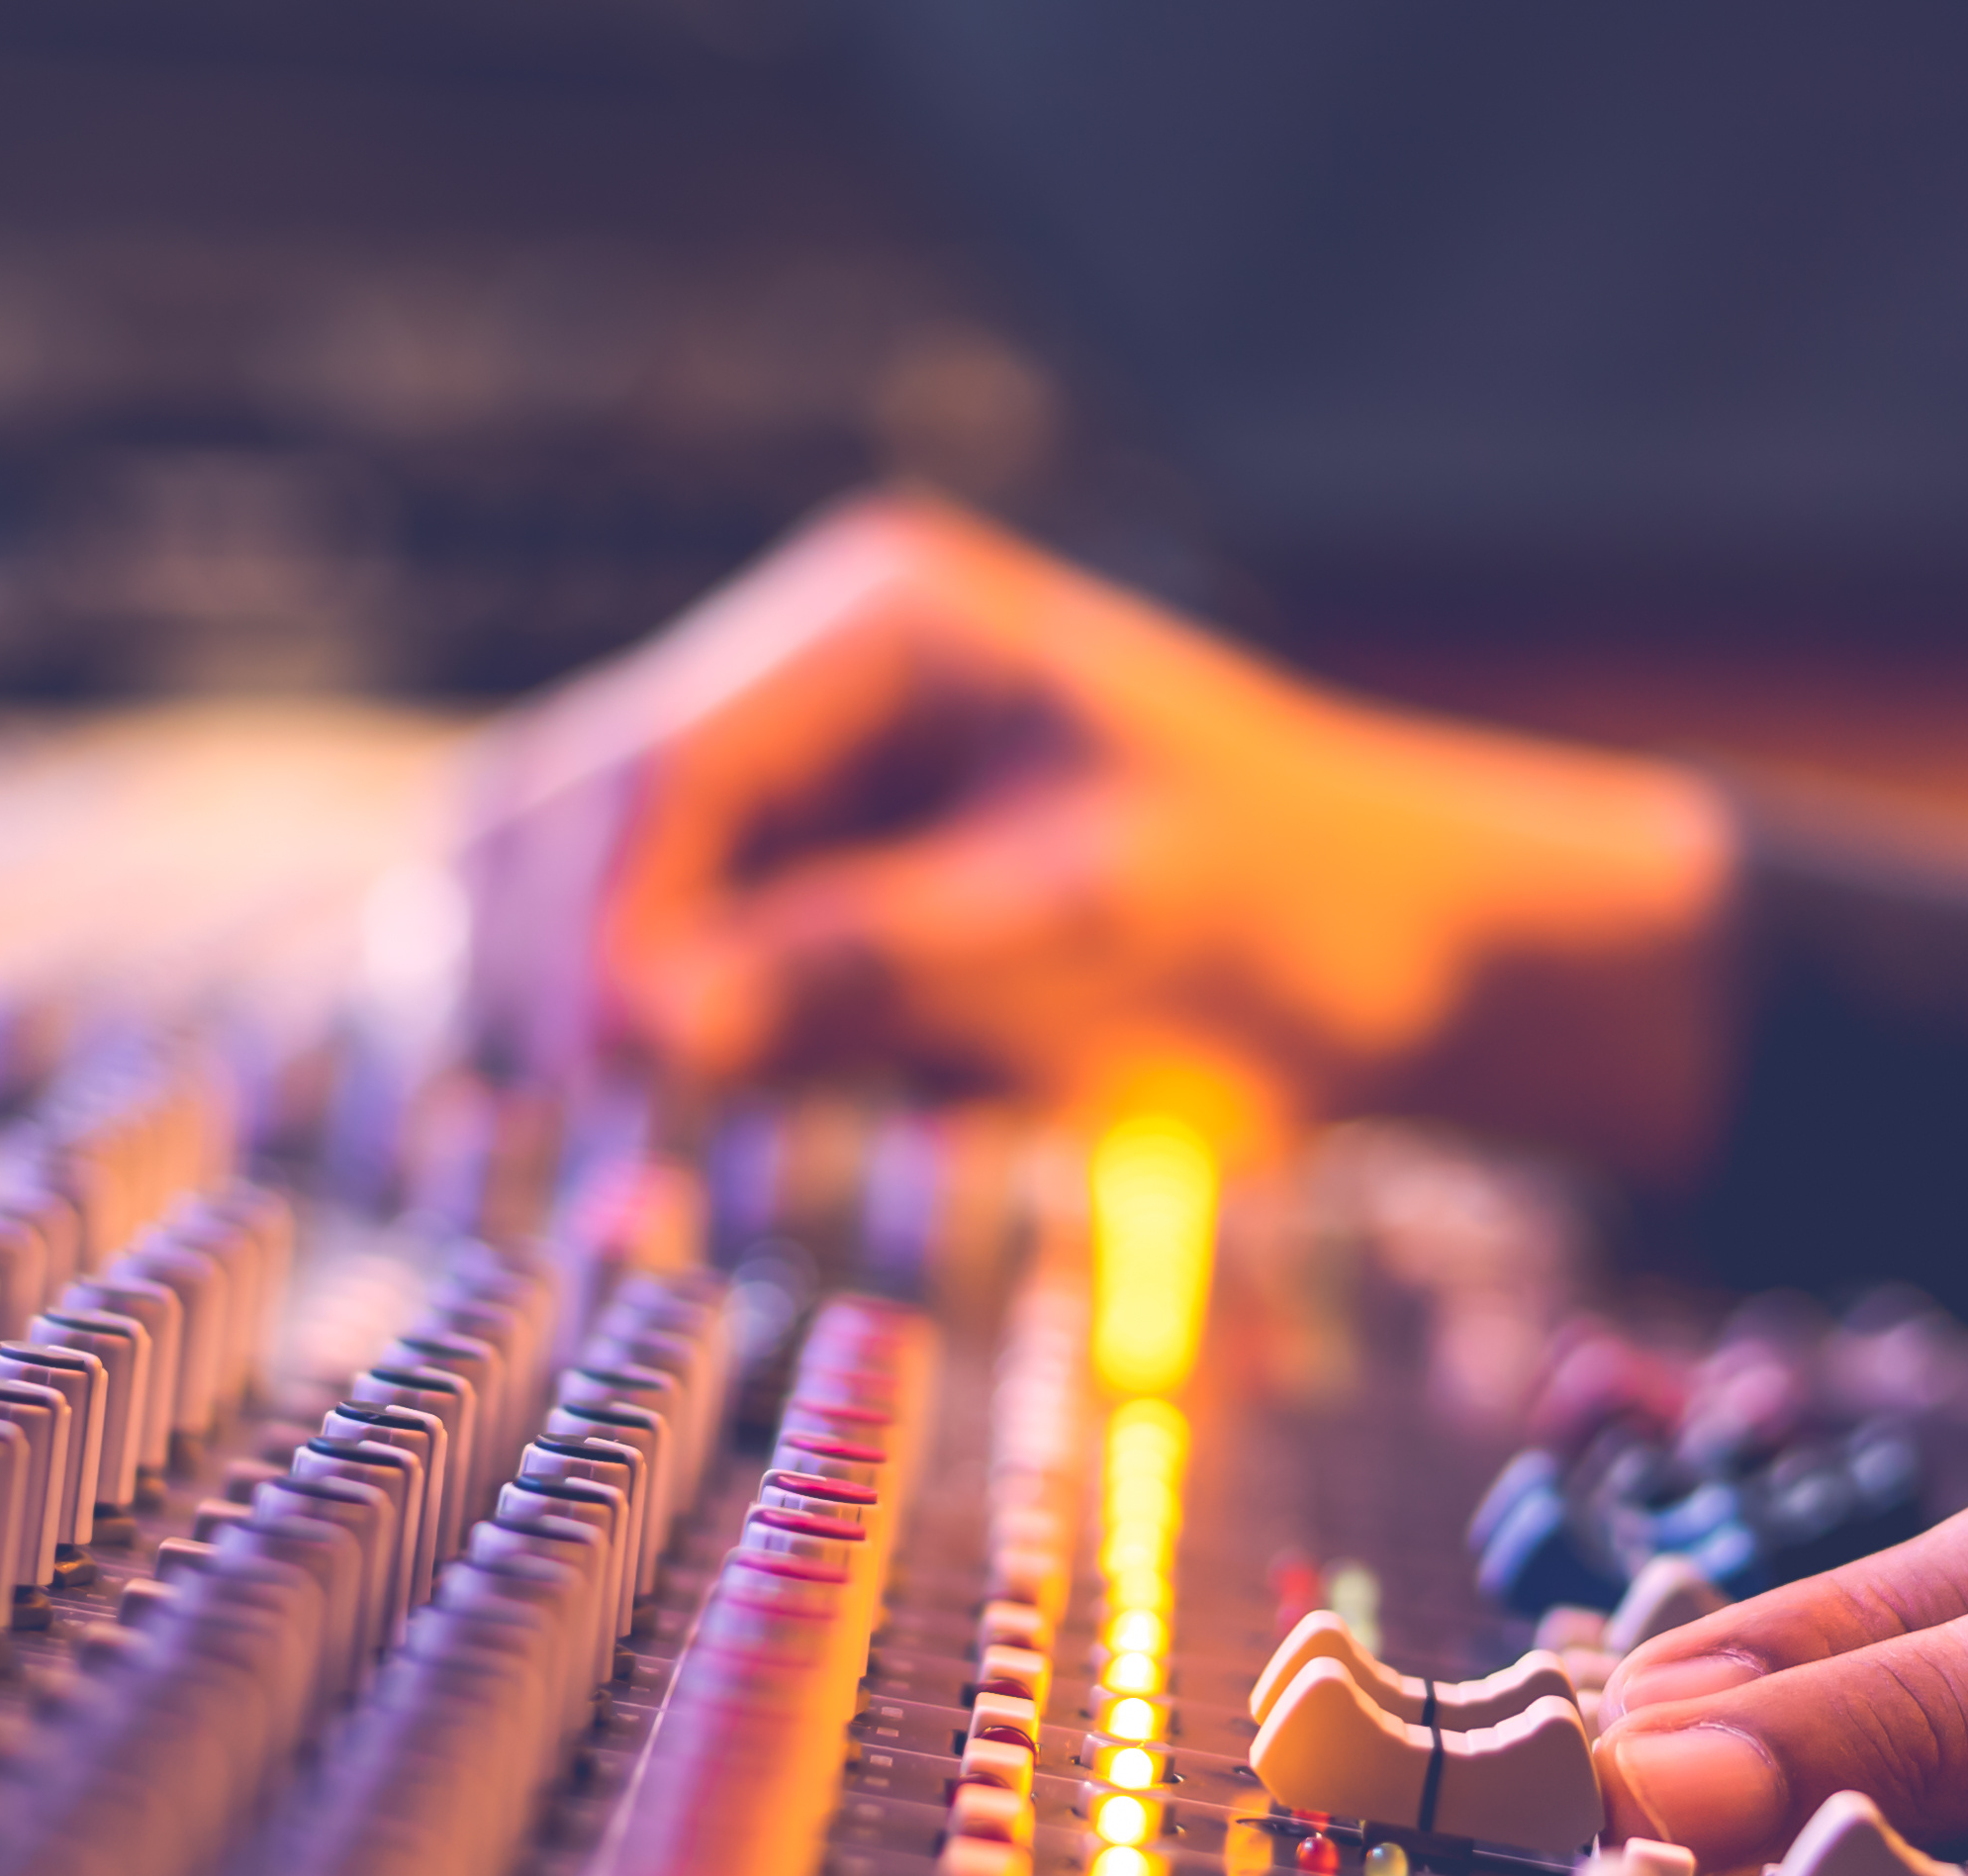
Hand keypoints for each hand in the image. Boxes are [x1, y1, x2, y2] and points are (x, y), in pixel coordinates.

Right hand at [473, 491, 1738, 1176]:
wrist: (1423, 953)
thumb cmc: (1295, 920)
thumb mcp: (1089, 934)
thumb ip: (866, 963)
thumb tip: (644, 1026)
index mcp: (876, 623)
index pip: (653, 774)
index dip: (595, 939)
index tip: (598, 1087)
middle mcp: (811, 671)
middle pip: (566, 811)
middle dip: (545, 974)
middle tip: (564, 1147)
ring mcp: (806, 769)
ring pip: (583, 887)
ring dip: (576, 1017)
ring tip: (600, 1160)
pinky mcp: (819, 878)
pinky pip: (668, 955)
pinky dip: (648, 1045)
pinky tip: (660, 1139)